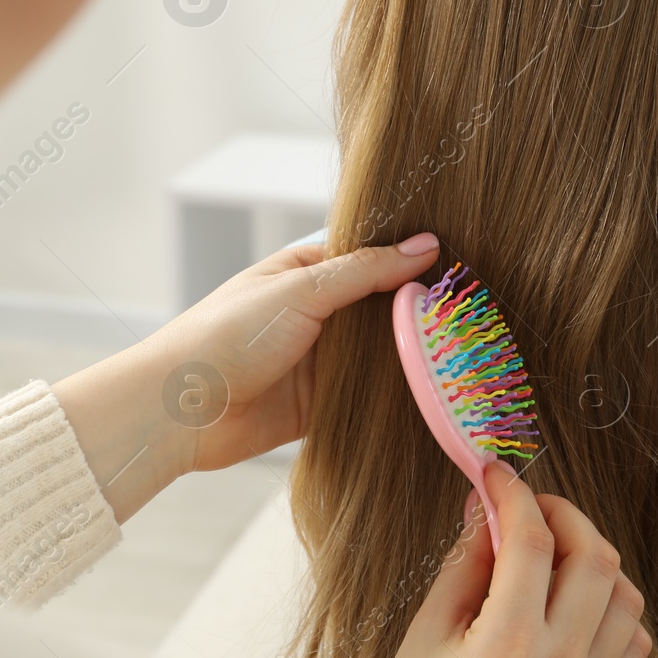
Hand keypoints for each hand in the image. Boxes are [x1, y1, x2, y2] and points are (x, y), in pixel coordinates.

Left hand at [52, 233, 440, 520]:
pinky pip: (369, 397)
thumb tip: (426, 245)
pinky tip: (435, 393)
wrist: (181, 412)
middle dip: (420, 311)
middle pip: (382, 307)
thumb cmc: (226, 335)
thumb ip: (366, 270)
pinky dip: (395, 396)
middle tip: (476, 312)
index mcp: (306, 270)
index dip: (413, 260)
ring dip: (411, 355)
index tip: (462, 263)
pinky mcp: (321, 404)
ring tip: (469, 351)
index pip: (373, 256)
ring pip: (381, 353)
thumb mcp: (301, 289)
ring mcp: (320, 360)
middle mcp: (317, 312)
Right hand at [363, 463, 652, 657]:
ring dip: (592, 562)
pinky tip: (570, 605)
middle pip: (595, 558)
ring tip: (549, 558)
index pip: (531, 541)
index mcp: (508, 648)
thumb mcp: (426, 634)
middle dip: (563, 516)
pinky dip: (611, 610)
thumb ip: (465, 564)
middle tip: (527, 508)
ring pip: (625, 596)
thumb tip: (487, 507)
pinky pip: (632, 642)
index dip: (513, 493)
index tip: (495, 475)